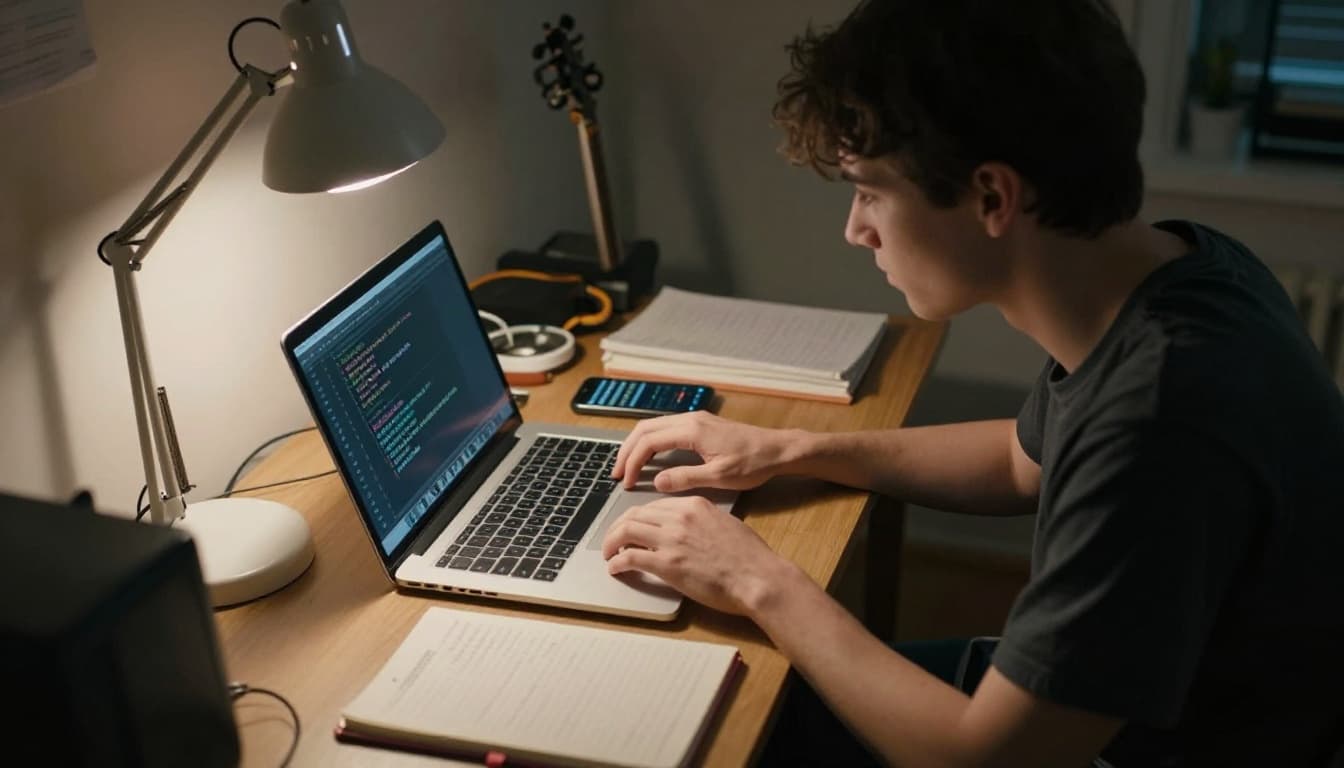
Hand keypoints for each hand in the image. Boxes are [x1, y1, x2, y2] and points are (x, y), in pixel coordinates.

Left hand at [602, 496, 789, 615]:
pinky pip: (629, 557)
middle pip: (634, 514)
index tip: (633, 527)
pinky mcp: (667, 564)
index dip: (638, 517)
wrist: (758, 577)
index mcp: (694, 505)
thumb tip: (689, 532)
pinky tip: (615, 568)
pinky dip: (617, 562)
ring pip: (625, 530)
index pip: (654, 505)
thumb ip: (702, 522)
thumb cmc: (750, 557)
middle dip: (618, 526)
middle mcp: (679, 517)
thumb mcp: (725, 524)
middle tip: (612, 539)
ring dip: (611, 542)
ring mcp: (671, 539)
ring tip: (608, 553)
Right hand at [611, 411, 794, 492]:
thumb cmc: (753, 464)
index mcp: (692, 431)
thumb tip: (656, 482)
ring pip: (654, 426)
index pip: (649, 442)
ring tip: (628, 467)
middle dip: (627, 451)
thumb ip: (685, 478)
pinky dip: (651, 442)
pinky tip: (650, 457)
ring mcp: (696, 419)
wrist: (778, 449)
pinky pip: (666, 428)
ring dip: (638, 445)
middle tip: (617, 474)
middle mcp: (690, 420)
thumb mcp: (718, 478)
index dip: (632, 462)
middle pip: (645, 429)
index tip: (625, 482)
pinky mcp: (701, 424)